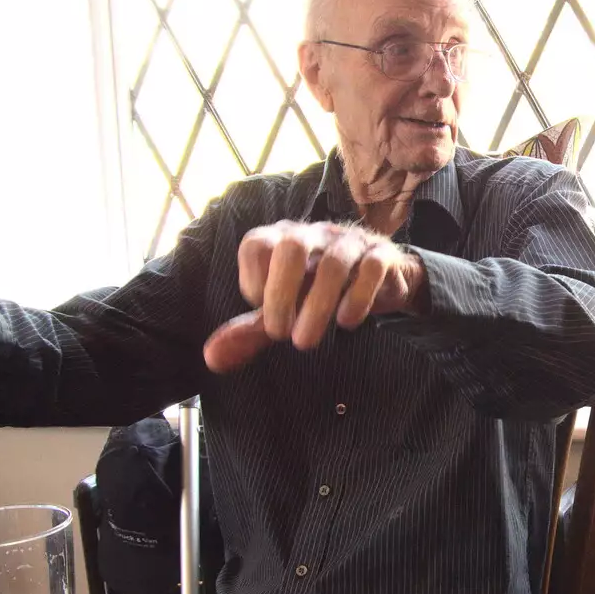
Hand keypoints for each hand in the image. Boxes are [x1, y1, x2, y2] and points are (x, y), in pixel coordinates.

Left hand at [203, 220, 425, 372]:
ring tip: (305, 343)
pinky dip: (357, 298)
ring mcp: (351, 242)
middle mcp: (316, 234)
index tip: (258, 311)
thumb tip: (211, 359)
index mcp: (284, 238)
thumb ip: (251, 331)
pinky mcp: (382, 256)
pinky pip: (372, 268)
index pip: (257, 243)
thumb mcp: (284, 311)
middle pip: (292, 246)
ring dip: (317, 307)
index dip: (252, 279)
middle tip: (279, 336)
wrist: (383, 279)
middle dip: (281, 294)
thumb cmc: (321, 291)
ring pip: (334, 264)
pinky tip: (346, 323)